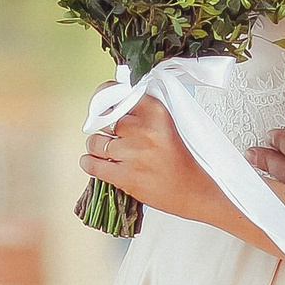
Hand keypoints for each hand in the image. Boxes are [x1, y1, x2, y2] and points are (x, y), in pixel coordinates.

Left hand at [81, 98, 228, 225]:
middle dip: (104, 128)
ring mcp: (133, 153)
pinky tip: (95, 162)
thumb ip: (143, 112)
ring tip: (108, 152)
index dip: (105, 98)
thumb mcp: (168, 124)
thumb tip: (115, 102)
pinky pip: (93, 164)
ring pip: (95, 142)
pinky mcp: (125, 176)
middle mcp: (143, 130)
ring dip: (97, 147)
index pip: (118, 94)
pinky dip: (90, 163)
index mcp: (157, 112)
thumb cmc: (182, 159)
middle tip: (112, 135)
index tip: (102, 103)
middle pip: (104, 119)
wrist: (194, 190)